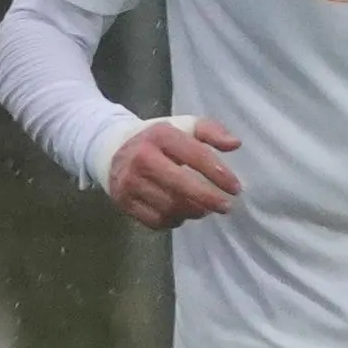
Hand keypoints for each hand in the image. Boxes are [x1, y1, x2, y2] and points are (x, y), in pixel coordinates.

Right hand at [106, 117, 243, 229]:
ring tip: (204, 209)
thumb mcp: (182, 127)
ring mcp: (130, 182)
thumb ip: (211, 131)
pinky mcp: (123, 201)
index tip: (236, 188)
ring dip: (194, 211)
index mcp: (160, 135)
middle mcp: (142, 158)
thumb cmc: (156, 139)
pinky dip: (174, 221)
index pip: (196, 155)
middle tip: (226, 206)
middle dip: (209, 199)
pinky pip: (156, 220)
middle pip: (181, 186)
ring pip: (170, 206)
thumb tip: (235, 144)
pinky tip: (182, 214)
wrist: (111, 149)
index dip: (219, 174)